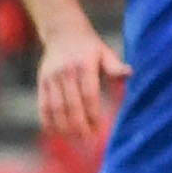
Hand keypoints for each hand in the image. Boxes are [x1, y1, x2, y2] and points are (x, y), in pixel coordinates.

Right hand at [38, 21, 129, 143]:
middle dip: (79, 125)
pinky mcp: (42, 81)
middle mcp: (66, 72)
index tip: (98, 130)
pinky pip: (43, 104)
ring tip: (72, 140)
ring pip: (56, 107)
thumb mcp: (105, 52)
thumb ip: (115, 65)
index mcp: (84, 66)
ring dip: (63, 126)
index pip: (88, 95)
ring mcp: (51, 77)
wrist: (62, 32)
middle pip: (71, 105)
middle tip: (87, 140)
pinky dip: (47, 119)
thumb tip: (129, 73)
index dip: (92, 115)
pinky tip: (54, 132)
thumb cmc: (90, 46)